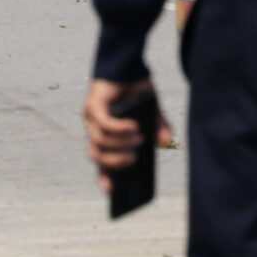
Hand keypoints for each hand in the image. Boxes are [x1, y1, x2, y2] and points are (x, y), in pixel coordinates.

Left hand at [84, 79, 173, 193]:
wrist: (128, 65)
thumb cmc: (136, 91)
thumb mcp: (152, 112)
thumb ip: (158, 128)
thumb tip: (166, 143)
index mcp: (106, 139)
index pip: (100, 164)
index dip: (104, 178)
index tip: (113, 191)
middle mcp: (95, 131)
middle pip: (97, 156)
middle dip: (116, 161)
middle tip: (134, 158)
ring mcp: (91, 119)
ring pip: (99, 142)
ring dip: (119, 144)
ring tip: (138, 138)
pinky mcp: (93, 105)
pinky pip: (103, 123)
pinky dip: (118, 128)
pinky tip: (133, 126)